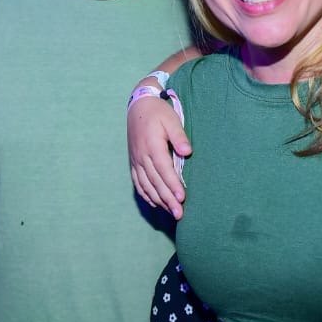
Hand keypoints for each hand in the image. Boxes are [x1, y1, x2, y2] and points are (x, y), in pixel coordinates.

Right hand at [129, 94, 190, 218]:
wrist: (138, 107)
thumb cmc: (158, 113)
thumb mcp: (171, 119)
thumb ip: (179, 136)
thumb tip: (187, 151)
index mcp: (152, 145)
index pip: (164, 170)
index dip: (173, 185)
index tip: (182, 198)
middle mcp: (142, 156)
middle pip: (156, 182)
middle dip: (168, 200)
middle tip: (179, 214)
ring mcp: (136, 160)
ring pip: (147, 185)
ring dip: (159, 201)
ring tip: (171, 213)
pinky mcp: (134, 162)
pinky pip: (138, 183)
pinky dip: (147, 195)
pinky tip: (156, 203)